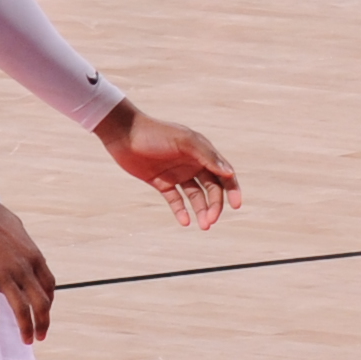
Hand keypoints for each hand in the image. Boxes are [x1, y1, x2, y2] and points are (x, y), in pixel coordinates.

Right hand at [0, 188, 55, 342]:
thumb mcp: (18, 231)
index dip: (49, 301)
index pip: (49, 285)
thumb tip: (25, 257)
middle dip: (43, 322)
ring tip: (28, 342)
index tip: (45, 311)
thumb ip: (23, 249)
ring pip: (21, 309)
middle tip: (41, 335)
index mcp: (34, 256)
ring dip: (26, 328)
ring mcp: (3, 275)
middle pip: (41, 302)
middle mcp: (23, 268)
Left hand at [98, 105, 241, 225]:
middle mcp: (193, 164)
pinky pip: (175, 200)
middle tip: (210, 221)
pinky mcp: (161, 182)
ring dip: (200, 210)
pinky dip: (181, 211)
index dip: (232, 190)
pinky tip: (185, 221)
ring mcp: (177, 174)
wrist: (124, 134)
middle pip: (211, 189)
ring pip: (195, 196)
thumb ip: (207, 156)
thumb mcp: (184, 141)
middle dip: (214, 205)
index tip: (236, 205)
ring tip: (202, 226)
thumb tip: (230, 173)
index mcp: (203, 152)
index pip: (224, 173)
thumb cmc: (156, 133)